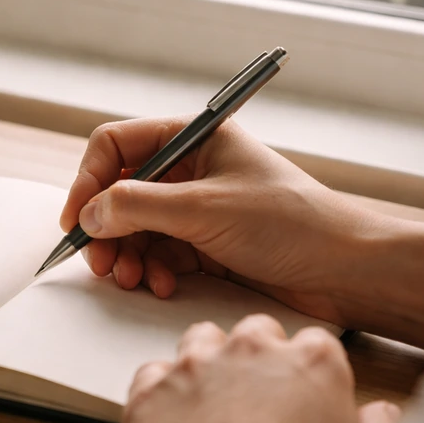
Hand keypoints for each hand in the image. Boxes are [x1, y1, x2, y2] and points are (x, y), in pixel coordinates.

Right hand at [59, 117, 390, 322]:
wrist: (347, 270)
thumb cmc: (290, 223)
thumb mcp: (204, 209)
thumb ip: (138, 206)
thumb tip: (89, 214)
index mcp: (193, 137)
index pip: (117, 145)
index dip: (89, 180)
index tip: (77, 219)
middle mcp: (191, 167)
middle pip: (120, 190)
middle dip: (106, 227)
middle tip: (100, 262)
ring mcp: (196, 206)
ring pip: (135, 226)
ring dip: (126, 254)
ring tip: (131, 279)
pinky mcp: (205, 242)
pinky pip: (158, 252)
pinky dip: (152, 269)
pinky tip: (162, 285)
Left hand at [122, 315, 400, 422]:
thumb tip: (383, 415)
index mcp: (312, 362)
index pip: (315, 342)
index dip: (307, 367)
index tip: (303, 390)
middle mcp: (251, 349)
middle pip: (256, 331)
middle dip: (257, 355)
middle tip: (257, 397)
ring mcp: (196, 364)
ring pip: (201, 339)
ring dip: (207, 362)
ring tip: (212, 402)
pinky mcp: (151, 388)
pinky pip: (153, 373)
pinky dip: (161, 392)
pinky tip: (172, 419)